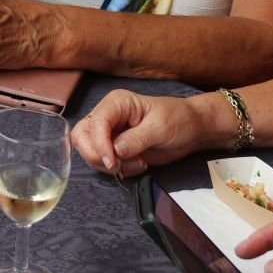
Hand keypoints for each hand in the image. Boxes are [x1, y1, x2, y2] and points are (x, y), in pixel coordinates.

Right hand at [71, 89, 208, 176]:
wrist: (190, 130)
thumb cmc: (177, 119)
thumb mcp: (160, 127)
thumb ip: (137, 138)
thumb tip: (117, 150)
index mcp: (116, 103)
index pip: (96, 122)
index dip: (99, 143)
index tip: (112, 161)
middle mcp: (108, 116)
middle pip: (82, 136)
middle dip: (96, 155)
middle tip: (117, 166)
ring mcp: (109, 133)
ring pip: (89, 151)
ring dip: (110, 164)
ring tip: (137, 163)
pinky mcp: (115, 148)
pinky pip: (104, 162)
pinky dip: (118, 169)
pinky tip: (138, 165)